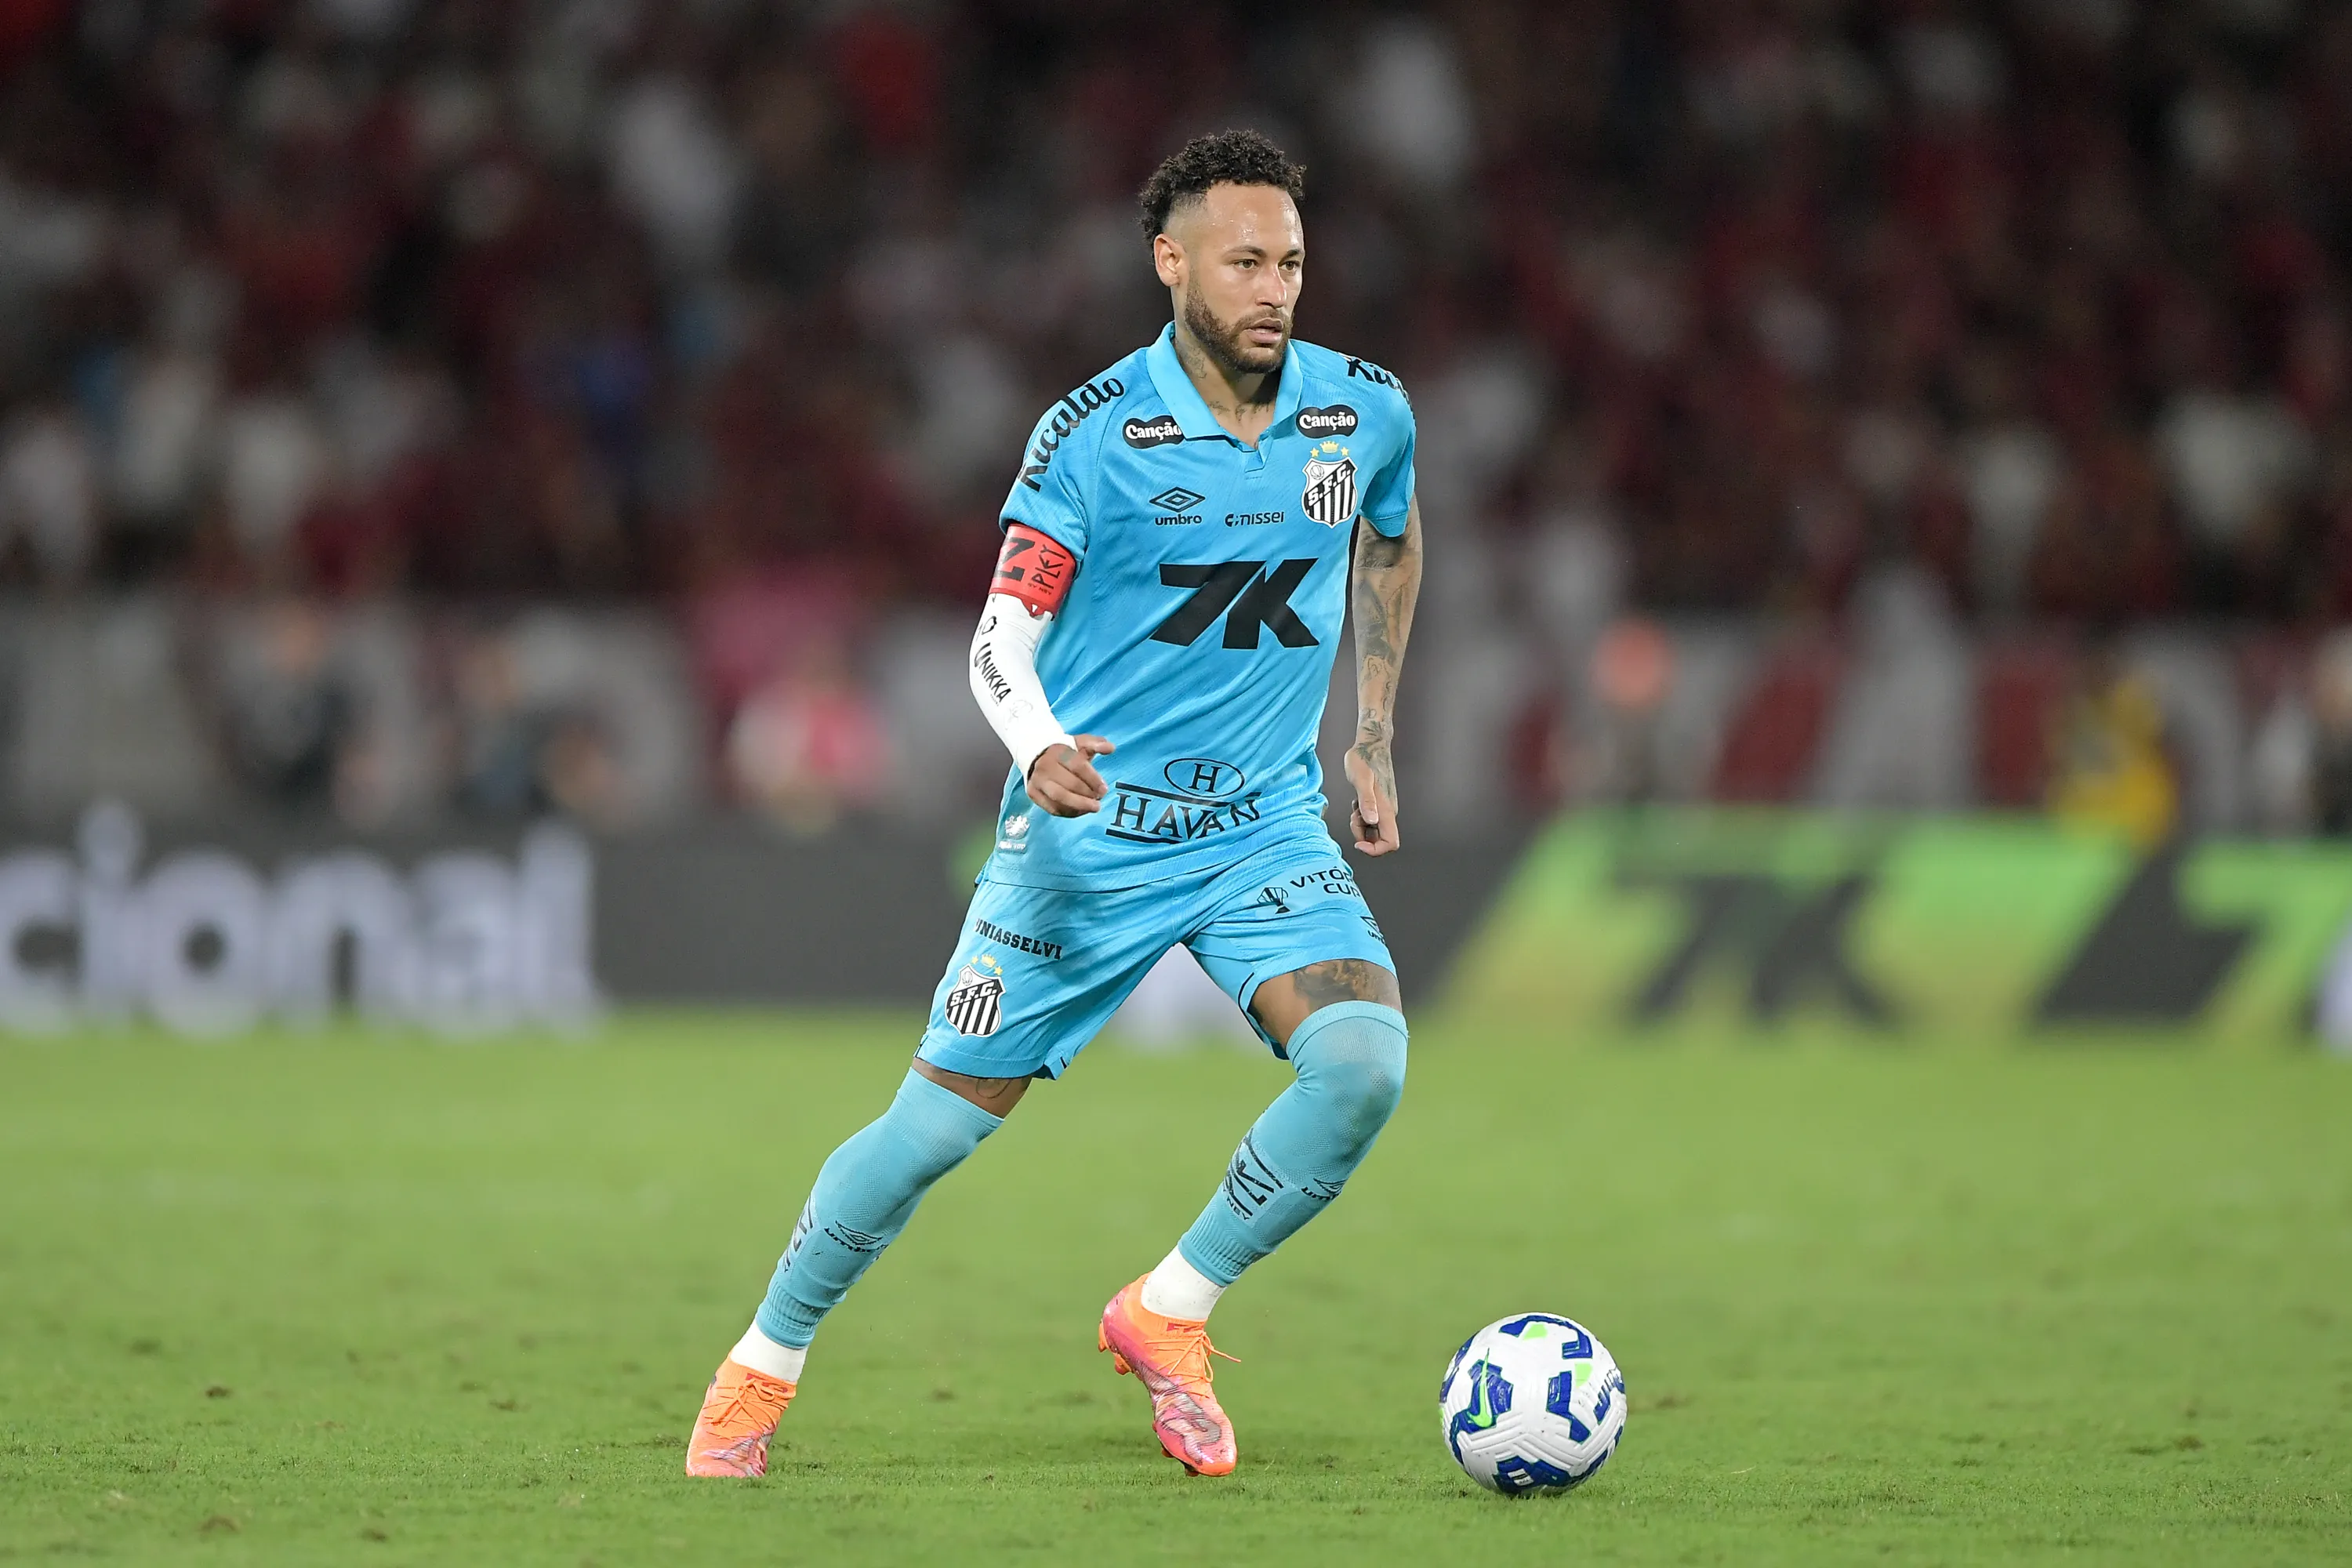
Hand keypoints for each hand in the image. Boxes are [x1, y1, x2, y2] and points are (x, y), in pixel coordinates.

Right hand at [1027, 735, 1114, 815]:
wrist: (1037, 757)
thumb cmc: (1064, 753)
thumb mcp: (1080, 743)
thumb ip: (1095, 743)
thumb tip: (1110, 748)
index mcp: (1057, 752)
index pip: (1077, 766)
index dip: (1093, 779)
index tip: (1104, 789)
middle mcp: (1044, 767)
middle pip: (1069, 784)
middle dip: (1087, 794)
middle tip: (1099, 799)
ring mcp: (1037, 781)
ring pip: (1059, 797)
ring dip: (1079, 805)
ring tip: (1093, 807)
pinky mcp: (1033, 794)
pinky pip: (1052, 807)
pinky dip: (1069, 812)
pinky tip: (1081, 811)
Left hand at [1345, 738, 1399, 855]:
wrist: (1370, 745)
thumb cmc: (1364, 759)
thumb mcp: (1360, 779)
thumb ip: (1366, 801)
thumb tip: (1371, 821)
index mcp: (1386, 810)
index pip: (1391, 843)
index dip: (1375, 850)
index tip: (1358, 843)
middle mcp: (1388, 812)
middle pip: (1380, 841)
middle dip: (1363, 836)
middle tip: (1353, 816)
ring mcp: (1384, 808)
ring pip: (1373, 831)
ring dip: (1360, 826)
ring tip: (1354, 806)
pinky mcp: (1379, 804)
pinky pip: (1370, 821)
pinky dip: (1361, 818)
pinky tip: (1356, 802)